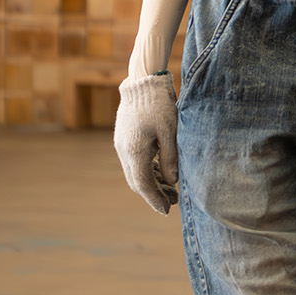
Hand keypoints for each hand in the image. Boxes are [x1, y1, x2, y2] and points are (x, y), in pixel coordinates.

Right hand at [115, 72, 179, 213]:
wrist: (142, 83)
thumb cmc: (159, 104)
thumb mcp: (170, 131)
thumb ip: (170, 158)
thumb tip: (173, 182)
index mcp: (135, 152)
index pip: (144, 184)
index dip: (155, 199)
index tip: (167, 211)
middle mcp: (124, 152)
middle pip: (137, 182)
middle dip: (154, 195)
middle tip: (173, 203)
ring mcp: (122, 145)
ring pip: (135, 173)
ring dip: (151, 183)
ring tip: (171, 190)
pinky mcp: (125, 139)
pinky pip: (135, 162)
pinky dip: (147, 171)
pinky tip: (162, 174)